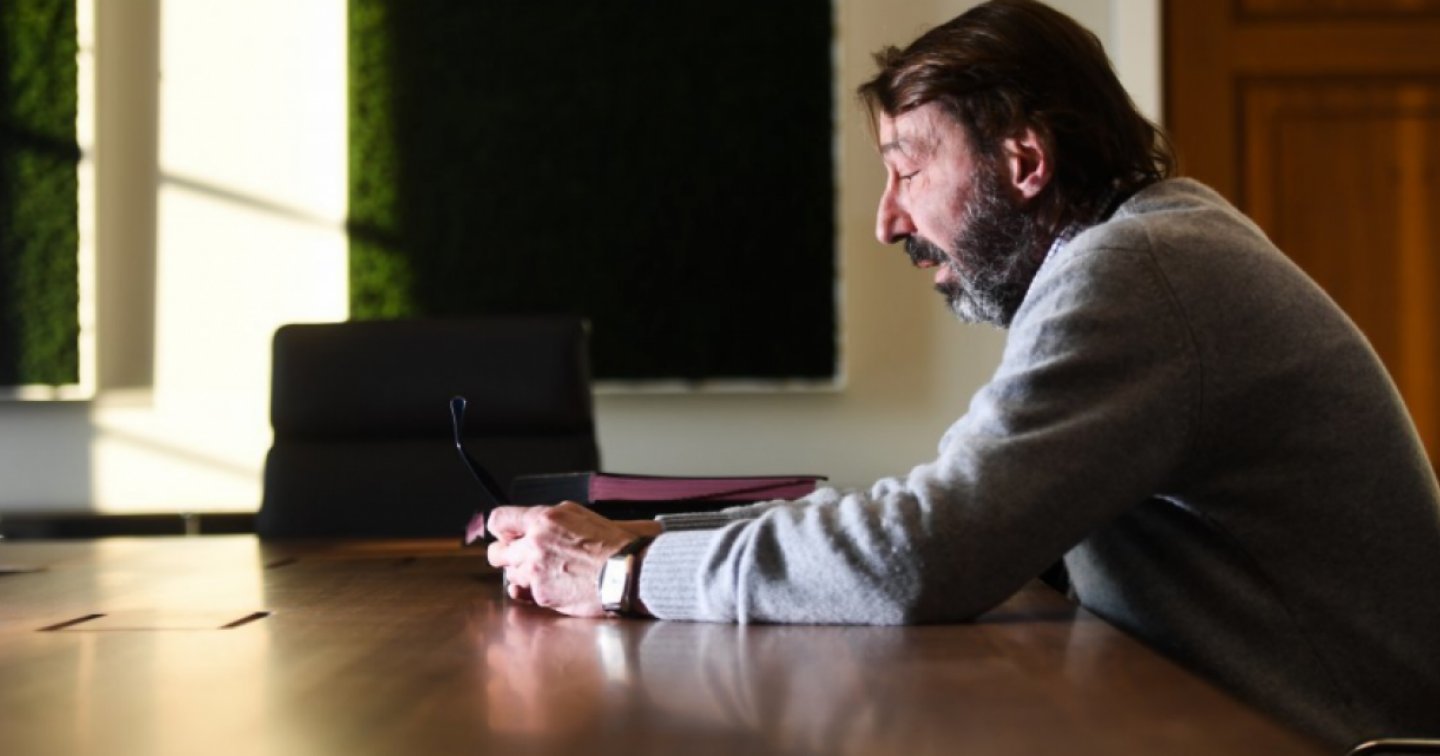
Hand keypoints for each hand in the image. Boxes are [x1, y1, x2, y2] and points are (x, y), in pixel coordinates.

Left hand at [486, 503, 659, 616]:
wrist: (627, 572)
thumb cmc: (612, 545)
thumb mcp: (580, 516)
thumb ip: (551, 520)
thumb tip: (532, 524)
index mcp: (544, 519)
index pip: (499, 520)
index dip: (501, 529)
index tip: (506, 535)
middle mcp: (534, 543)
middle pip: (497, 552)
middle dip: (506, 556)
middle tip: (521, 558)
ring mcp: (535, 570)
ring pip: (510, 574)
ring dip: (523, 574)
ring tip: (548, 573)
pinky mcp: (541, 593)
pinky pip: (524, 593)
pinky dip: (534, 591)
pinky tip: (552, 586)